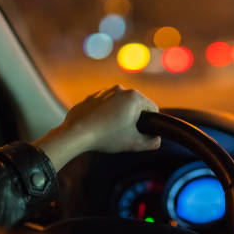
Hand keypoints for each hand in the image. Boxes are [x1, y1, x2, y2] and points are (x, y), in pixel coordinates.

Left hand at [34, 85, 160, 170]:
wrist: (76, 134)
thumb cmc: (107, 137)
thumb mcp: (135, 144)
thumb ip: (152, 142)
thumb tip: (156, 139)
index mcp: (134, 97)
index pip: (153, 109)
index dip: (151, 123)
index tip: (142, 134)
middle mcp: (120, 89)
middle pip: (136, 106)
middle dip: (134, 119)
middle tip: (125, 134)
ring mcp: (104, 91)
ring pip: (120, 105)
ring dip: (119, 116)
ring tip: (111, 131)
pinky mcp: (91, 97)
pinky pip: (105, 105)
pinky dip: (105, 114)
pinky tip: (100, 127)